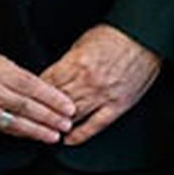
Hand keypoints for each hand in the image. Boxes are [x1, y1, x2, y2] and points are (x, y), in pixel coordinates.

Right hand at [0, 32, 74, 141]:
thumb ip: (8, 66)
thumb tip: (27, 80)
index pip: (32, 86)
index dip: (52, 99)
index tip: (66, 105)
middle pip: (27, 107)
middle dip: (50, 117)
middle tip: (67, 124)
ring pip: (14, 121)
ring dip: (36, 130)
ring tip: (52, 135)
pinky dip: (14, 131)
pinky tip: (26, 134)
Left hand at [40, 25, 159, 145]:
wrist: (143, 38)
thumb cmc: (116, 35)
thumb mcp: (84, 41)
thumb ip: (69, 60)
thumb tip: (56, 74)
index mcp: (78, 63)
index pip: (49, 82)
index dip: (37, 91)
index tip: (30, 96)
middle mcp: (89, 82)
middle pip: (58, 101)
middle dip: (45, 109)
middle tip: (34, 115)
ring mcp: (103, 96)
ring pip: (73, 116)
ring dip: (58, 123)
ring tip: (47, 129)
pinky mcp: (117, 106)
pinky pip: (95, 126)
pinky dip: (80, 135)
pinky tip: (69, 138)